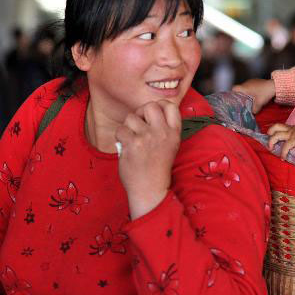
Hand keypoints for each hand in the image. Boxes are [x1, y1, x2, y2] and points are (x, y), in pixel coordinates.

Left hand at [116, 100, 181, 218]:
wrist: (150, 189)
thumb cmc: (157, 167)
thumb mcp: (170, 146)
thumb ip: (163, 129)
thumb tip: (147, 112)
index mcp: (174, 133)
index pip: (170, 106)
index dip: (159, 106)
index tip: (152, 115)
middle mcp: (162, 133)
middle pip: (150, 106)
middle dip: (141, 112)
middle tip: (139, 124)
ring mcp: (146, 137)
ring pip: (131, 117)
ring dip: (128, 127)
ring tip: (132, 139)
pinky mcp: (132, 144)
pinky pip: (121, 130)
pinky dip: (120, 137)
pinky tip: (126, 146)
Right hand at [232, 79, 275, 113]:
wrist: (274, 86)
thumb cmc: (264, 93)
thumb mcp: (259, 103)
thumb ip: (254, 110)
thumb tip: (252, 113)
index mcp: (245, 88)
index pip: (234, 88)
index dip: (232, 93)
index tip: (234, 99)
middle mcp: (246, 83)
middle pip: (239, 88)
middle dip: (240, 95)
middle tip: (242, 101)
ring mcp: (252, 81)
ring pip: (245, 87)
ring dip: (246, 92)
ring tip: (249, 99)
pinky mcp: (256, 81)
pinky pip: (250, 86)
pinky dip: (251, 90)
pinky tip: (255, 95)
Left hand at [267, 121, 294, 159]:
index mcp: (292, 128)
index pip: (281, 126)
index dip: (274, 129)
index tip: (271, 135)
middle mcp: (290, 129)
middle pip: (276, 126)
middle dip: (270, 132)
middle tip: (269, 139)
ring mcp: (291, 134)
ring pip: (276, 135)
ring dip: (271, 142)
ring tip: (271, 149)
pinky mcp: (294, 139)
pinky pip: (285, 147)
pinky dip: (283, 153)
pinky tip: (283, 158)